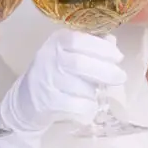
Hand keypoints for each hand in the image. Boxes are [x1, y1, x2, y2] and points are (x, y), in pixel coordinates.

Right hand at [0, 29, 124, 133]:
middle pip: (80, 64)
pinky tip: (89, 105)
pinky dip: (89, 107)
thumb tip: (112, 41)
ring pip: (81, 87)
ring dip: (95, 91)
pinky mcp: (48, 103)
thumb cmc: (54, 73)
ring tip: (96, 92)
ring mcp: (47, 81)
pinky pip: (77, 106)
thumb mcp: (68, 53)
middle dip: (106, 71)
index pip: (79, 40)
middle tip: (120, 77)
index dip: (101, 48)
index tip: (117, 57)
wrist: (26, 101)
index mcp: (56, 41)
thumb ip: (90, 45)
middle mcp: (49, 58)